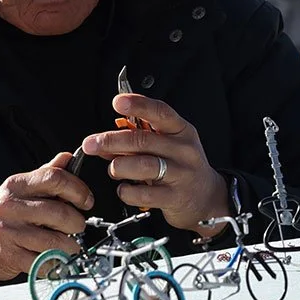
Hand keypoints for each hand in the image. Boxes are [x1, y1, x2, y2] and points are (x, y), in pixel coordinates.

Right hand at [0, 154, 94, 283]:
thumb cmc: (5, 216)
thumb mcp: (21, 190)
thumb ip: (45, 175)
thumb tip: (68, 157)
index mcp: (16, 185)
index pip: (54, 178)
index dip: (78, 190)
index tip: (86, 201)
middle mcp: (10, 206)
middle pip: (59, 212)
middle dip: (77, 222)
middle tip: (78, 227)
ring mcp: (8, 231)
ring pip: (54, 240)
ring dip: (70, 246)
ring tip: (70, 245)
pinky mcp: (8, 255)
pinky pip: (43, 261)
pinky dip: (56, 263)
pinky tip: (56, 258)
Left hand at [80, 93, 227, 236]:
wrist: (206, 198)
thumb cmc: (181, 167)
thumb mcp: (166, 147)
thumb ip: (137, 142)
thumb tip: (103, 142)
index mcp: (181, 131)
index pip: (160, 112)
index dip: (138, 105)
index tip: (118, 102)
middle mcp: (183, 150)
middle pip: (143, 140)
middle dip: (112, 141)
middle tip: (92, 143)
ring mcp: (181, 174)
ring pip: (143, 165)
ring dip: (119, 166)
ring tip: (113, 169)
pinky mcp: (175, 197)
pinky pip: (144, 194)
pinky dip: (126, 191)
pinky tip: (124, 189)